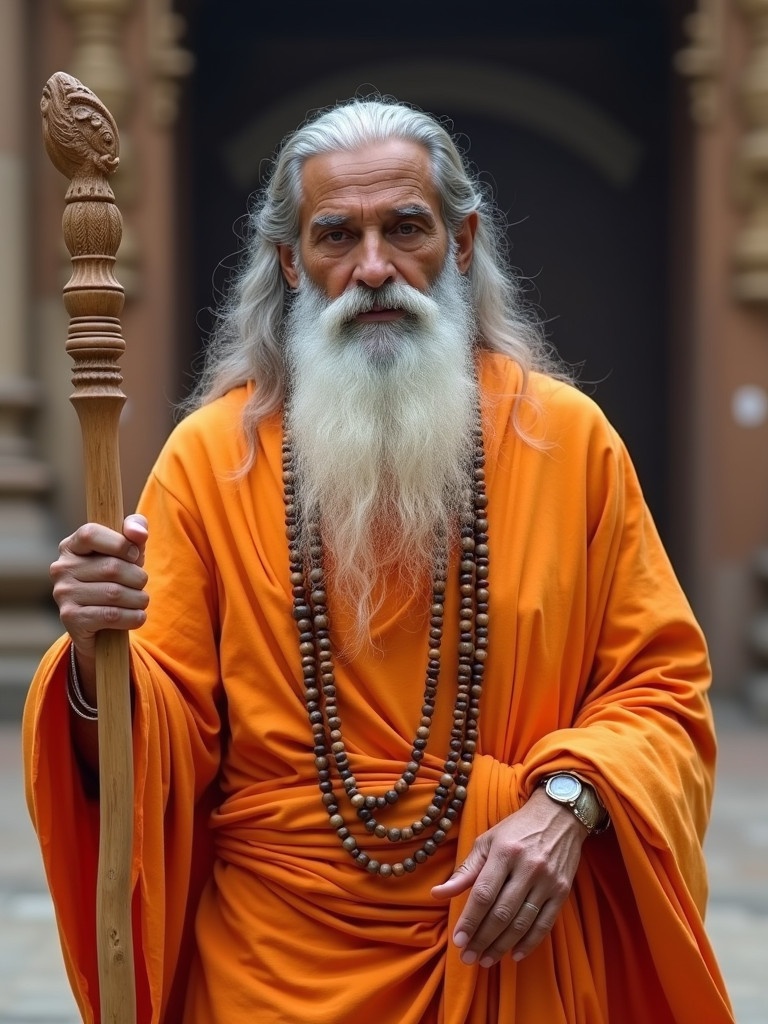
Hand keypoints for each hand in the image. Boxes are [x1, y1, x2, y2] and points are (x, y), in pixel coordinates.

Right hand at [51, 513, 149, 662]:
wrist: (102, 625)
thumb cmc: (118, 579)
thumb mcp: (128, 550)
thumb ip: (135, 529)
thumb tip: (138, 533)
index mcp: (71, 546)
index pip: (91, 533)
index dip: (120, 543)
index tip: (134, 555)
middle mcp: (61, 568)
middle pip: (112, 567)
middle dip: (138, 577)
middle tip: (141, 584)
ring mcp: (63, 594)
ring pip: (115, 593)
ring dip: (139, 599)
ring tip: (140, 601)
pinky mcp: (71, 618)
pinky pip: (112, 615)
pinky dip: (133, 616)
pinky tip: (137, 616)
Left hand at [431, 787, 586, 965]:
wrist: (560, 817)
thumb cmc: (517, 829)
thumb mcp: (487, 840)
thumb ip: (465, 870)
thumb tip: (437, 894)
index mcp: (504, 852)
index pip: (483, 894)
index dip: (469, 920)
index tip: (458, 941)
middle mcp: (527, 867)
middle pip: (502, 912)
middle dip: (482, 939)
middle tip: (468, 957)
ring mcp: (547, 881)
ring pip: (522, 922)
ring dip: (502, 945)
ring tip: (486, 959)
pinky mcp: (562, 891)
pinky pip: (544, 924)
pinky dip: (529, 943)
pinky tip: (514, 954)